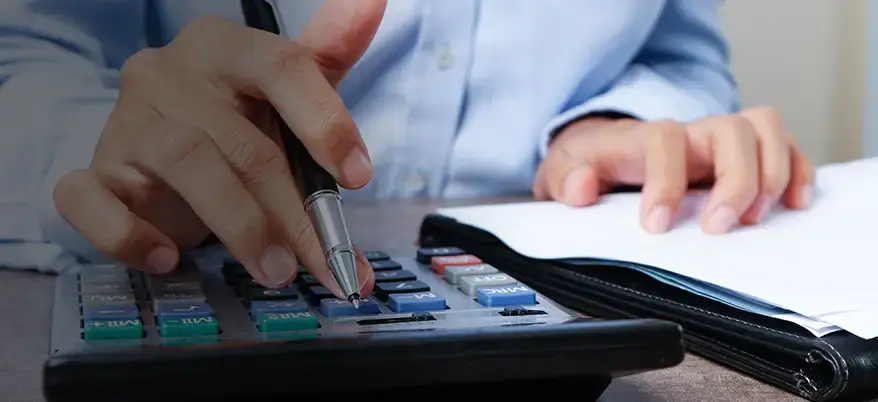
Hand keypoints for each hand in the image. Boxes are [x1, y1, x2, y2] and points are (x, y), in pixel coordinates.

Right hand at [52, 0, 385, 294]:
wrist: (161, 157)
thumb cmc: (236, 120)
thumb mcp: (286, 90)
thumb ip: (328, 56)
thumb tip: (373, 3)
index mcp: (223, 46)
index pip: (281, 66)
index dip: (325, 122)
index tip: (357, 177)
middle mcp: (168, 73)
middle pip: (244, 141)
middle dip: (294, 212)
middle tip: (326, 261)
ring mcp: (127, 122)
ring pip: (186, 166)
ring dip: (241, 228)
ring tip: (276, 270)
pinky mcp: (94, 172)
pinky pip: (93, 201)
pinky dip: (129, 235)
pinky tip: (166, 256)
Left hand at [532, 107, 813, 233]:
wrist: (602, 149)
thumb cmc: (589, 163)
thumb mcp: (562, 172)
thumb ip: (565, 180)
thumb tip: (581, 188)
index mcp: (643, 138)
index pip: (664, 142)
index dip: (665, 182)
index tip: (654, 225)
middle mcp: (688, 133)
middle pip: (732, 130)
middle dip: (736, 180)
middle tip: (719, 226)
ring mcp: (717, 141)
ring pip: (764, 129)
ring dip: (772, 174)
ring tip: (755, 218)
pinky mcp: (741, 155)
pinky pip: (784, 146)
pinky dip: (798, 171)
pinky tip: (792, 203)